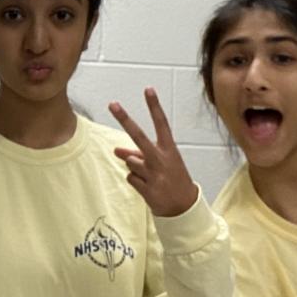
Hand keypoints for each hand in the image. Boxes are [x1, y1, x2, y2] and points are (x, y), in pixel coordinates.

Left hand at [109, 87, 198, 218]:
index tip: (148, 89)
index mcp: (169, 149)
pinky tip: (148, 187)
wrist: (184, 207)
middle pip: (138, 135)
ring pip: (130, 161)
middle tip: (113, 104)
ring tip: (150, 177)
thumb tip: (116, 150)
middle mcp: (161, 159)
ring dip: (135, 168)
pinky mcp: (147, 188)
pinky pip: (130, 178)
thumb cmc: (173, 179)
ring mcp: (153, 173)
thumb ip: (139, 154)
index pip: (161, 123)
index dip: (154, 106)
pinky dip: (135, 181)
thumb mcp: (163, 163)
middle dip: (125, 119)